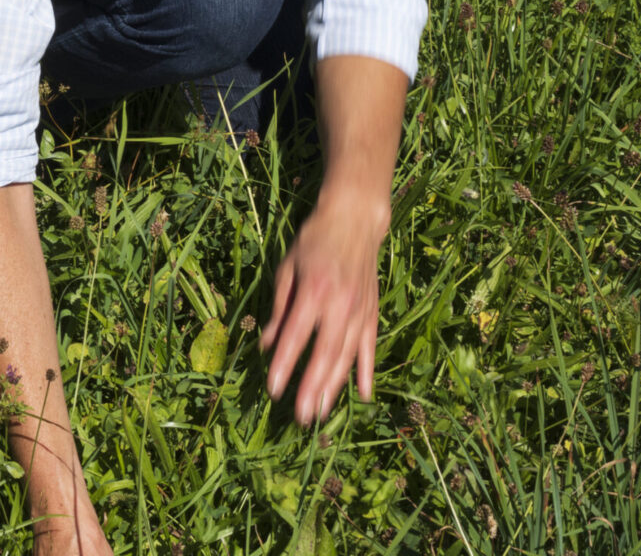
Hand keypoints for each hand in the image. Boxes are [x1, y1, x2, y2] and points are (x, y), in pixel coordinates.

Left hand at [259, 196, 386, 424]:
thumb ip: (279, 307)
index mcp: (313, 291)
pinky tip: (362, 395)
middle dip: (311, 388)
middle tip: (301, 418)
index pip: (295, 336)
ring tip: (322, 413)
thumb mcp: (287, 268)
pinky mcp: (372, 313)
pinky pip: (369, 348)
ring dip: (334, 387)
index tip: (274, 390)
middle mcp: (339, 305)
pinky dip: (366, 372)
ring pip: (346, 357)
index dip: (284, 365)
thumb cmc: (313, 243)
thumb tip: (268, 344)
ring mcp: (359, 311)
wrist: (355, 222)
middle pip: (324, 354)